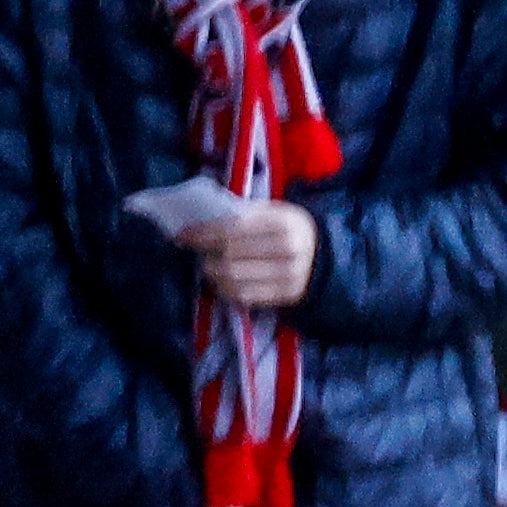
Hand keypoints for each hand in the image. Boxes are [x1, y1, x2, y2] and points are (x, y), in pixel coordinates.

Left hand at [191, 198, 315, 311]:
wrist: (323, 256)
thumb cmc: (290, 229)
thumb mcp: (275, 211)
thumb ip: (245, 213)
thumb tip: (204, 218)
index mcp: (284, 222)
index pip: (233, 228)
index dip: (204, 232)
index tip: (182, 234)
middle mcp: (288, 248)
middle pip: (231, 253)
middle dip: (205, 252)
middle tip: (193, 250)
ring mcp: (289, 274)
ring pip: (234, 277)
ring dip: (211, 272)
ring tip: (207, 265)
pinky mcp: (287, 295)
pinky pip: (244, 295)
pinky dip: (225, 288)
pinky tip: (220, 280)